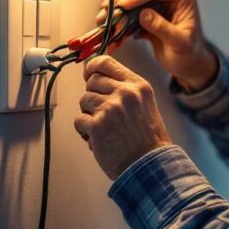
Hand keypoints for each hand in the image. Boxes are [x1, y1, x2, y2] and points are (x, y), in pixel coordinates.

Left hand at [74, 55, 172, 180]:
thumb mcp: (144, 104)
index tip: (88, 74)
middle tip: (103, 112)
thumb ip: (124, 89)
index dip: (92, 67)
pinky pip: (79, 120)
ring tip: (105, 128)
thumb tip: (96, 77)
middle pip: (92, 81)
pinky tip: (100, 138)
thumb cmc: (148, 140)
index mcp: (137, 85)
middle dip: (93, 96)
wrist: (149, 166)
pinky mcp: (97, 126)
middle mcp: (124, 93)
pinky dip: (85, 131)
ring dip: (90, 114)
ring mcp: (110, 109)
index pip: (106, 62)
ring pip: (84, 100)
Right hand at [96, 0, 217, 91]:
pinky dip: (118, 20)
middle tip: (108, 11)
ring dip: (116, 8)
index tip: (123, 5)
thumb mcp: (179, 43)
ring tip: (103, 20)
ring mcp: (157, 0)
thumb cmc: (189, 53)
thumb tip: (144, 15)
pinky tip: (110, 31)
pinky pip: (129, 9)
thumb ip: (162, 28)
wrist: (188, 62)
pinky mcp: (147, 10)